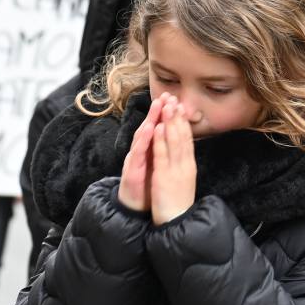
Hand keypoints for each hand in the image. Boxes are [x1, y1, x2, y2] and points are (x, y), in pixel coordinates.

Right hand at [117, 93, 164, 214]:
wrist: (134, 208)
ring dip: (149, 121)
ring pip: (141, 138)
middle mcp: (140, 153)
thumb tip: (170, 138)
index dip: (164, 115)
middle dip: (156, 112)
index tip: (173, 100)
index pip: (157, 130)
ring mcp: (134, 161)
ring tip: (157, 107)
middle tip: (164, 96)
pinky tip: (149, 130)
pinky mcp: (131, 170)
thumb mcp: (156, 166)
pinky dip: (143, 141)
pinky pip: (138, 154)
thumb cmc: (146, 187)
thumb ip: (160, 151)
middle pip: (148, 129)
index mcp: (149, 152)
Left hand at [149, 94, 197, 223]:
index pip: (187, 140)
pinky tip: (159, 128)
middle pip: (182, 136)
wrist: (178, 221)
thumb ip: (183, 166)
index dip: (184, 122)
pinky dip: (161, 141)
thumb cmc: (179, 203)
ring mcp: (176, 170)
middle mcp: (185, 164)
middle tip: (175, 99)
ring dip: (170, 123)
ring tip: (168, 106)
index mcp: (188, 165)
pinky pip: (163, 156)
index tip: (181, 107)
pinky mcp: (165, 177)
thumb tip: (184, 154)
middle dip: (177, 117)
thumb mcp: (184, 181)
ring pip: (174, 142)